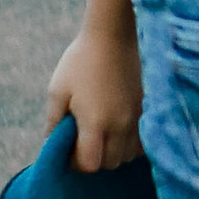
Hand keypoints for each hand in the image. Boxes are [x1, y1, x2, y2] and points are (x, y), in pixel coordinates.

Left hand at [48, 23, 142, 171]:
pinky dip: (131, 142)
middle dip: (95, 158)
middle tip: (84, 140)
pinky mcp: (148, 108)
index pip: (90, 164)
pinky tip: (120, 128)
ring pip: (129, 155)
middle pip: (110, 163)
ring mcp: (138, 117)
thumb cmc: (80, 60)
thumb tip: (51, 145)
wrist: (113, 34)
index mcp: (95, 122)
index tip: (69, 148)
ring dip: (114, 151)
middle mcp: (121, 125)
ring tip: (103, 133)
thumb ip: (54, 122)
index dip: (76, 162)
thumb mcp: (58, 90)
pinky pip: (143, 141)